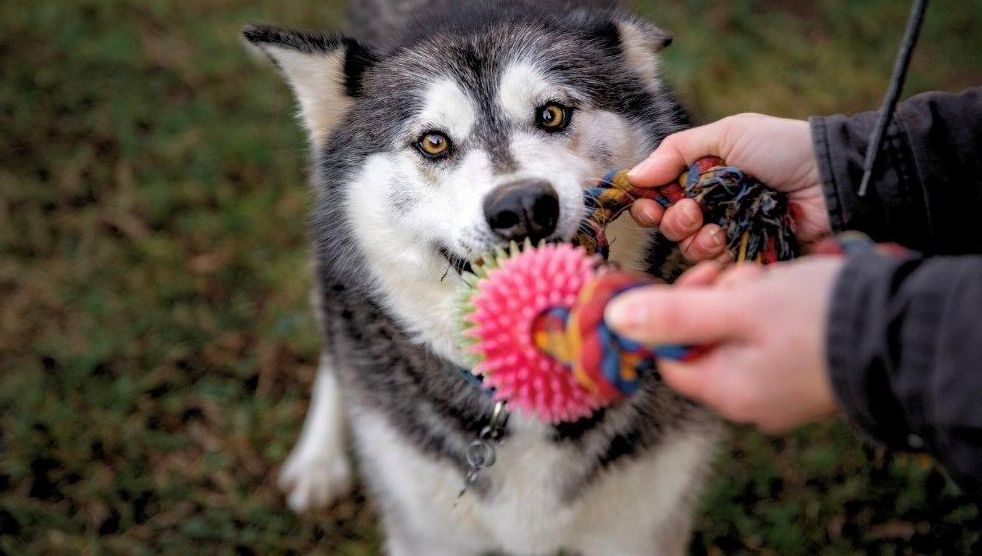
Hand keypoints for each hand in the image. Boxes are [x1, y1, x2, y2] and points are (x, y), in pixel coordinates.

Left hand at [605, 257, 843, 432]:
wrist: (903, 328)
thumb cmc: (817, 317)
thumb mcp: (738, 305)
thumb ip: (674, 315)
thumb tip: (616, 321)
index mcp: (727, 391)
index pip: (669, 356)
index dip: (674, 313)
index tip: (702, 279)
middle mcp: (750, 402)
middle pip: (703, 344)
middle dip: (716, 300)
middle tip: (746, 277)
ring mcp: (779, 393)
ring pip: (736, 338)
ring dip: (745, 300)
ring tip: (774, 283)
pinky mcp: (804, 379)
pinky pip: (767, 344)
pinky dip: (771, 314)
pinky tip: (794, 295)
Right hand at [628, 114, 831, 261]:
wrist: (830, 178)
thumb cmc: (783, 147)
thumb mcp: (728, 134)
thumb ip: (676, 151)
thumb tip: (632, 176)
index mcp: (701, 175)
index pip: (659, 194)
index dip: (647, 202)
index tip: (650, 204)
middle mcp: (710, 205)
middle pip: (667, 226)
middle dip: (673, 220)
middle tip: (693, 211)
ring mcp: (728, 232)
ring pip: (688, 249)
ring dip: (694, 239)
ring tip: (716, 228)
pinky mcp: (747, 255)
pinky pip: (716, 266)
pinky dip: (715, 256)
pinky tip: (728, 241)